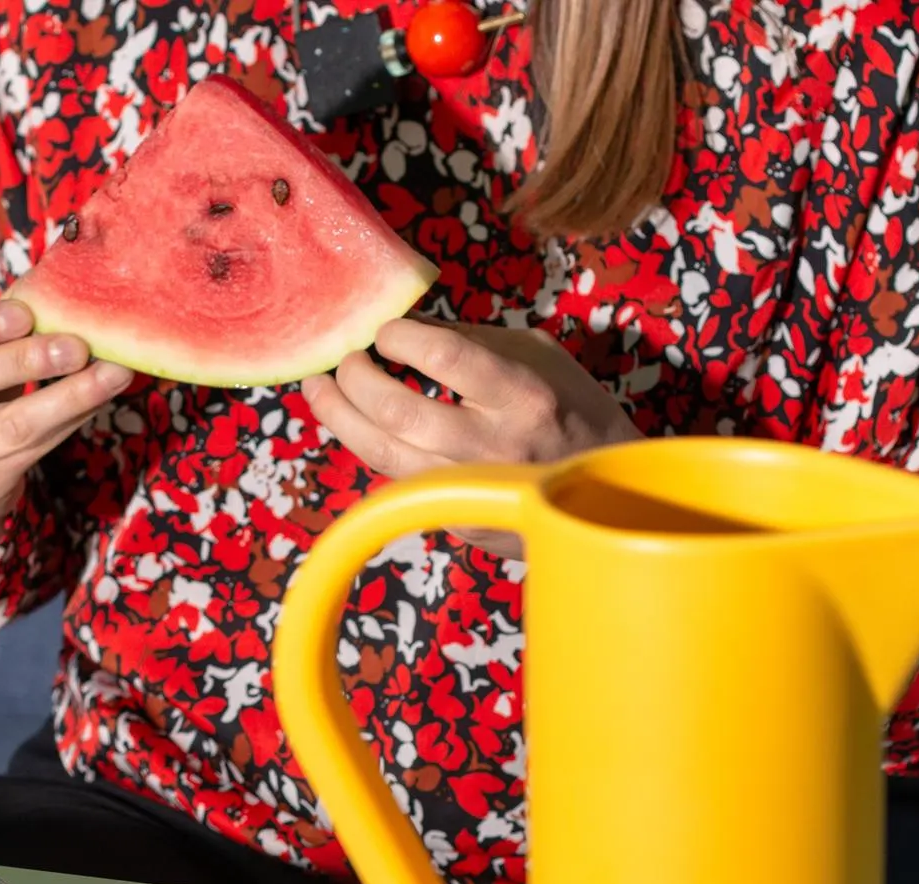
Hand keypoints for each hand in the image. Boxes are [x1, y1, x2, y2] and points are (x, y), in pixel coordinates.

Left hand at [301, 319, 639, 556]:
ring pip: (383, 454)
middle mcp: (493, 444)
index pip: (444, 356)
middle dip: (356, 380)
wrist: (600, 495)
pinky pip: (396, 477)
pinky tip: (352, 421)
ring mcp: (472, 488)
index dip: (399, 338)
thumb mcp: (537, 355)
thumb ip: (471, 340)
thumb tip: (404, 328)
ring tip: (318, 388)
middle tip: (342, 359)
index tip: (383, 330)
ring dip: (340, 417)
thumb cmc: (569, 408)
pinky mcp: (455, 519)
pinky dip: (368, 444)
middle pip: (399, 411)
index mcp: (522, 394)